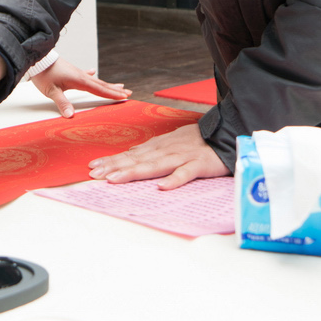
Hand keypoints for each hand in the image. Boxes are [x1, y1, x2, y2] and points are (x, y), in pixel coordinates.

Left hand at [29, 58, 130, 117]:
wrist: (37, 59)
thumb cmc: (44, 74)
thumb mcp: (52, 91)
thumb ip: (62, 103)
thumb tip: (70, 116)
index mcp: (79, 80)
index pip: (99, 89)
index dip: (112, 94)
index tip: (125, 96)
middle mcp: (81, 75)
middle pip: (102, 84)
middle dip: (115, 90)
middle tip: (129, 92)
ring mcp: (77, 72)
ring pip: (96, 80)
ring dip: (107, 84)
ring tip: (119, 85)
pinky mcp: (71, 71)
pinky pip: (86, 75)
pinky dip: (92, 76)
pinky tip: (94, 72)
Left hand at [86, 123, 228, 189]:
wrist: (228, 132)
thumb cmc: (198, 141)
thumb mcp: (171, 142)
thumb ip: (152, 150)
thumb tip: (132, 153)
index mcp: (159, 146)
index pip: (131, 154)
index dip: (112, 160)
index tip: (92, 167)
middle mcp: (166, 150)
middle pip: (137, 159)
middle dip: (114, 166)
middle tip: (94, 174)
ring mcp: (182, 156)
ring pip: (154, 165)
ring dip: (134, 172)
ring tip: (115, 179)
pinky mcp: (199, 164)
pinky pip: (185, 173)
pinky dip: (174, 179)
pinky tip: (162, 187)